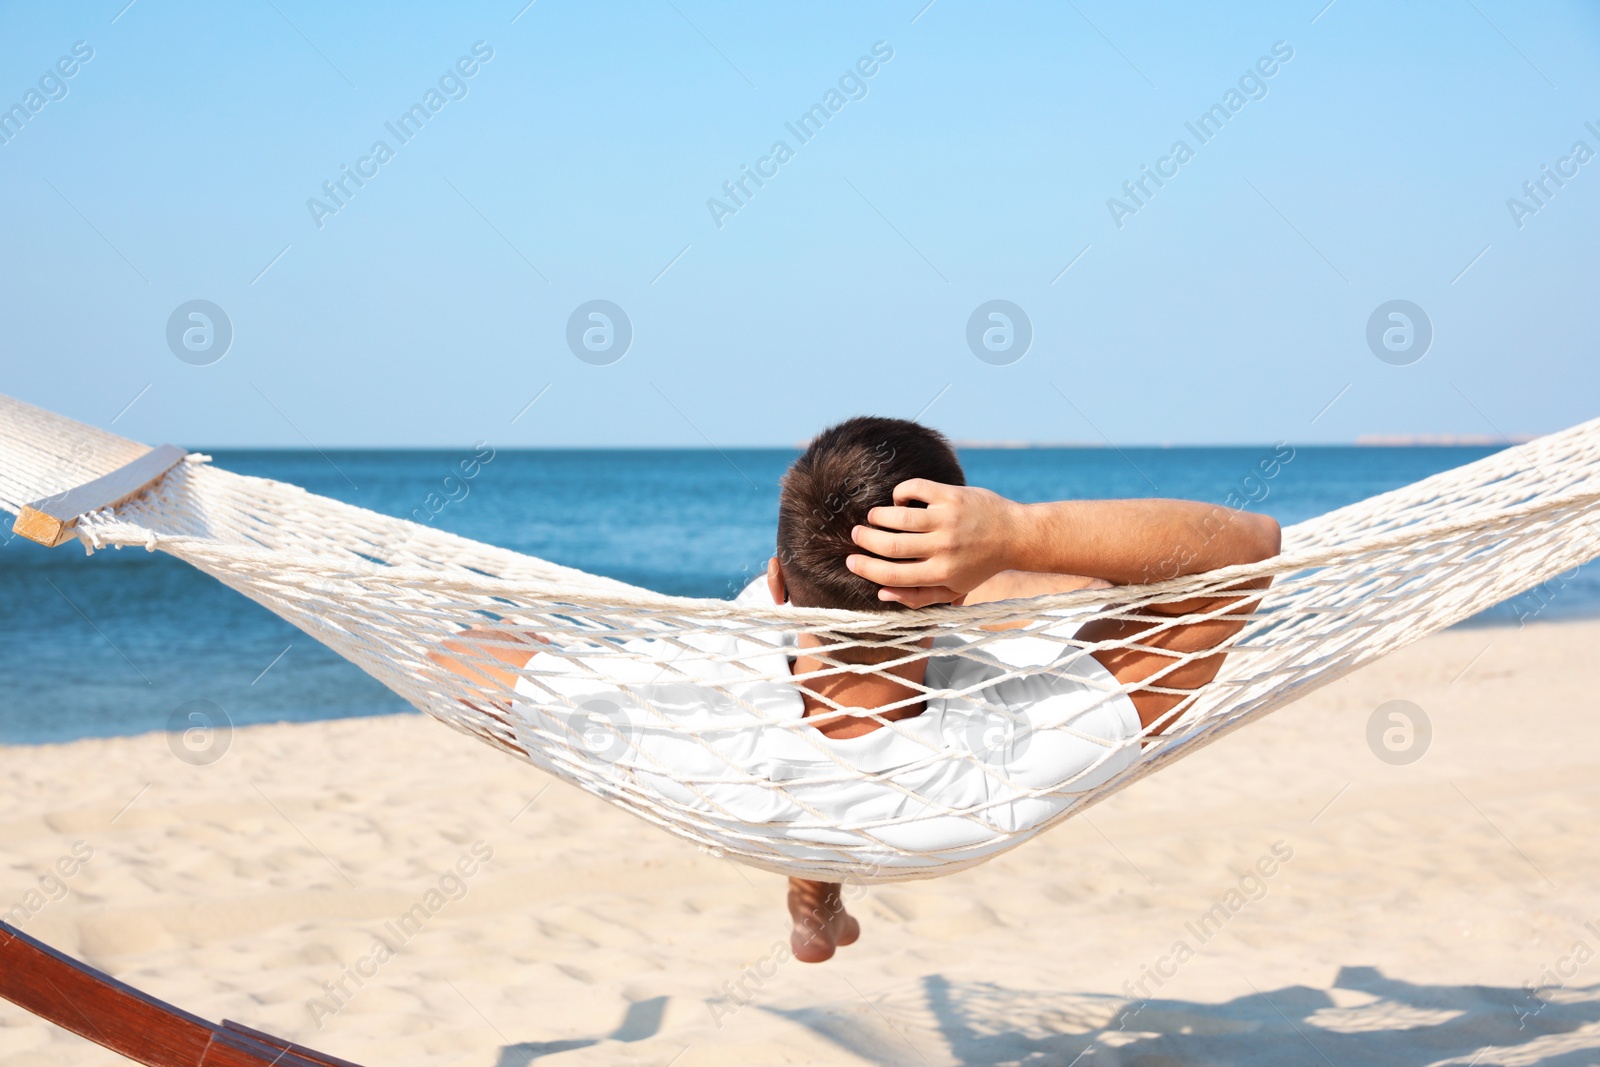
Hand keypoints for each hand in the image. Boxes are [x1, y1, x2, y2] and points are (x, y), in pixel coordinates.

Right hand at [845, 480, 1023, 607]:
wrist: (1014, 536)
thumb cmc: (978, 565)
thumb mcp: (953, 589)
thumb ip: (918, 597)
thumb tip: (882, 593)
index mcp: (941, 574)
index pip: (892, 575)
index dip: (866, 569)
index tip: (851, 561)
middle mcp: (944, 548)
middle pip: (891, 546)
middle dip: (865, 540)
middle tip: (856, 535)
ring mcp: (948, 519)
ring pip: (899, 517)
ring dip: (878, 517)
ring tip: (873, 518)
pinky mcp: (952, 496)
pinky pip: (914, 489)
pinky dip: (901, 493)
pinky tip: (900, 500)